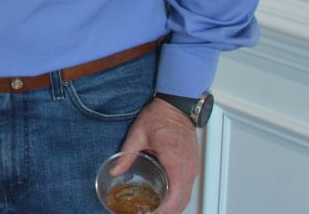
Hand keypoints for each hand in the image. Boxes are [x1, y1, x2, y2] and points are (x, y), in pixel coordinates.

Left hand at [115, 98, 198, 213]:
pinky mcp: (193, 165)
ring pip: (187, 195)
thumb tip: (115, 171)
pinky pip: (188, 187)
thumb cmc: (160, 117)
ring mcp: (193, 166)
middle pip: (183, 199)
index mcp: (174, 159)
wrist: (176, 106)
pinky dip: (179, 198)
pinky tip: (167, 200)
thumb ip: (126, 154)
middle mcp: (187, 166)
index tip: (153, 213)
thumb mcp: (138, 134)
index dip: (166, 209)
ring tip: (157, 211)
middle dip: (168, 212)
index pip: (176, 193)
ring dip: (175, 207)